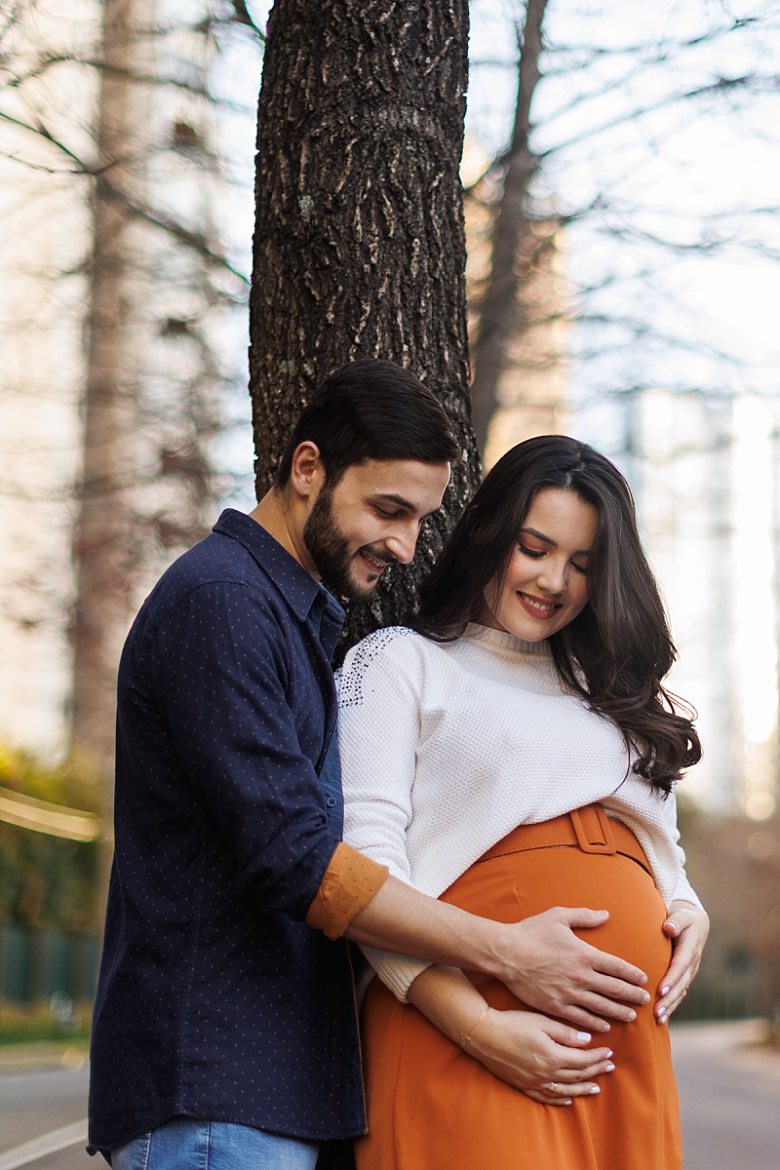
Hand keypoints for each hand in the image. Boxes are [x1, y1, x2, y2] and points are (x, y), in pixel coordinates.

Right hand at [465, 1007, 614, 1104]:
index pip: (583, 1060)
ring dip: (583, 1088)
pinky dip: (561, 1098)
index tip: (610, 1052)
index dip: (598, 1057)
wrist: (483, 1034)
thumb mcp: (541, 1021)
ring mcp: (535, 1082)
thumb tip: (587, 1040)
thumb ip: (566, 1033)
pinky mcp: (524, 1086)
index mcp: (553, 1056)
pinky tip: (568, 1098)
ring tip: (597, 1086)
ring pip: (566, 1089)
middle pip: (578, 1075)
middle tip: (610, 1067)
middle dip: (596, 1070)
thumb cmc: (513, 1023)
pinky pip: (547, 1097)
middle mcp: (546, 1073)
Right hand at [496, 906, 649, 1032]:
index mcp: (584, 954)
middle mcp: (581, 976)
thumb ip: (585, 916)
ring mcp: (569, 993)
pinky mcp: (556, 1006)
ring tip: (631, 1016)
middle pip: (614, 989)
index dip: (633, 974)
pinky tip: (605, 1026)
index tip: (643, 979)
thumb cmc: (531, 932)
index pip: (617, 967)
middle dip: (632, 995)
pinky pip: (582, 1018)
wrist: (506, 953)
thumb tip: (606, 914)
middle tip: (645, 1000)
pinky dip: (596, 1023)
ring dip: (619, 1012)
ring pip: (602, 1007)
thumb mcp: (559, 916)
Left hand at [655, 901, 708, 1023]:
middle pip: (681, 984)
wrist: (696, 925)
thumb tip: (669, 928)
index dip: (671, 979)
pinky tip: (661, 1018)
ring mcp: (690, 973)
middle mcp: (692, 964)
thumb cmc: (683, 918)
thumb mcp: (682, 916)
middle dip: (669, 999)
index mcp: (690, 949)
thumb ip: (676, 921)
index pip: (680, 966)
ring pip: (681, 992)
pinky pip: (679, 993)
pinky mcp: (686, 977)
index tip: (661, 990)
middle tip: (656, 1011)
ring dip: (670, 1006)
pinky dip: (672, 1005)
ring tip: (657, 1019)